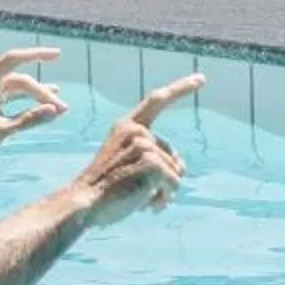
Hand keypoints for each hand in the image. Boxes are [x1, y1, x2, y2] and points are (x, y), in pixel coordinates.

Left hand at [0, 49, 67, 162]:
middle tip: (61, 110)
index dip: (37, 54)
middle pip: (22, 80)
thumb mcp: (0, 131)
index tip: (58, 55)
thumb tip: (55, 111)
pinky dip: (28, 98)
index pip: (15, 59)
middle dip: (42, 94)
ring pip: (19, 87)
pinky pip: (13, 94)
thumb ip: (28, 120)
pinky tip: (44, 103)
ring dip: (37, 96)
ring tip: (59, 105)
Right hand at [74, 74, 199, 226]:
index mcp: (126, 127)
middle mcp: (136, 131)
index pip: (157, 101)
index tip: (201, 78)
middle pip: (172, 154)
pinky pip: (174, 183)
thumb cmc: (106, 190)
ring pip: (176, 172)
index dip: (181, 88)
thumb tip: (182, 169)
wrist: (83, 205)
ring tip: (135, 198)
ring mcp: (144, 145)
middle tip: (138, 190)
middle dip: (165, 177)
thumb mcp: (128, 165)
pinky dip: (164, 198)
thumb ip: (153, 158)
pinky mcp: (152, 162)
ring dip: (162, 191)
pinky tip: (143, 203)